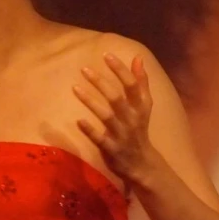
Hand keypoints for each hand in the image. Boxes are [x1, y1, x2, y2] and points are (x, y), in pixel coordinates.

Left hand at [73, 53, 154, 182]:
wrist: (142, 164)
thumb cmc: (139, 129)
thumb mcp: (144, 106)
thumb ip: (141, 82)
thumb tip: (138, 58)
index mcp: (141, 107)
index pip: (132, 85)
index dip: (120, 70)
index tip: (106, 55)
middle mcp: (132, 119)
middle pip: (116, 98)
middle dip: (101, 83)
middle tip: (84, 69)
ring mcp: (121, 135)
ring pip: (106, 116)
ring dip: (90, 102)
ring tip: (74, 88)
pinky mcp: (112, 149)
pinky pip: (100, 139)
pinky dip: (90, 130)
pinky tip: (78, 120)